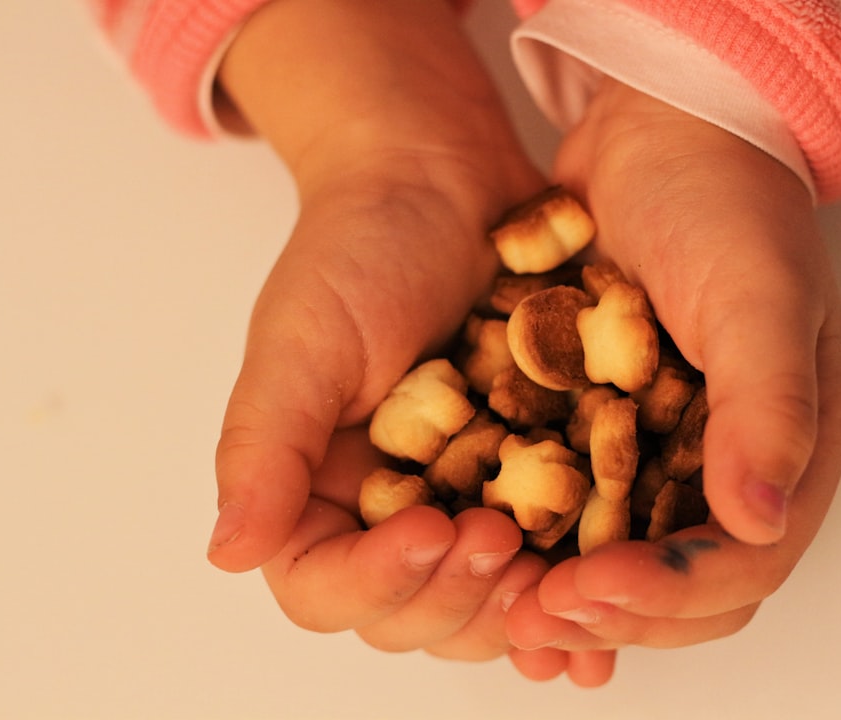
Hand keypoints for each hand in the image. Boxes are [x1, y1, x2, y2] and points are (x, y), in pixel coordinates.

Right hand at [202, 0, 602, 670]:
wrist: (447, 185)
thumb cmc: (360, 249)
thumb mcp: (304, 341)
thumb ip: (265, 447)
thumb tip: (227, 553)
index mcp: (317, 495)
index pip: (326, 588)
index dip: (376, 583)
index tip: (426, 529)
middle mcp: (390, 516)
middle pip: (415, 615)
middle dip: (458, 595)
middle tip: (499, 537)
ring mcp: (467, 504)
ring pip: (489, 603)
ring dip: (522, 603)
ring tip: (561, 572)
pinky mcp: (535, 481)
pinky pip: (559, 554)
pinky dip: (579, 578)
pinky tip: (613, 580)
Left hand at [504, 78, 840, 654]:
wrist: (659, 132)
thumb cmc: (725, 201)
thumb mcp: (757, 294)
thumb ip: (769, 408)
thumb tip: (758, 522)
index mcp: (788, 449)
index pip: (743, 564)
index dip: (670, 594)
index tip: (591, 586)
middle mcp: (728, 465)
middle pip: (681, 587)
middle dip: (614, 613)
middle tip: (537, 618)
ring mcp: (663, 451)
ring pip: (623, 562)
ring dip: (571, 599)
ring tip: (509, 615)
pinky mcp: (605, 430)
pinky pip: (574, 511)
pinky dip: (541, 547)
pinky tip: (492, 561)